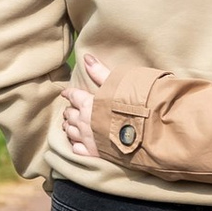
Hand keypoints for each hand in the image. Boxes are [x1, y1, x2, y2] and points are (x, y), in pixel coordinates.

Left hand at [56, 49, 139, 165]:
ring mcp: (88, 139)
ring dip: (69, 127)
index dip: (69, 93)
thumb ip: (100, 72)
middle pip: (69, 115)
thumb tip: (86, 57)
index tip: (66, 93)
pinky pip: (77, 149)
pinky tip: (77, 142)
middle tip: (69, 109)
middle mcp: (84, 122)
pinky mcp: (94, 153)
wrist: (145, 132)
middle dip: (69, 111)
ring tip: (70, 125)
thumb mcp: (117, 84)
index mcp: (88, 104)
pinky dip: (75, 144)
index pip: (73, 96)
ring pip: (70, 132)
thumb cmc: (133, 106)